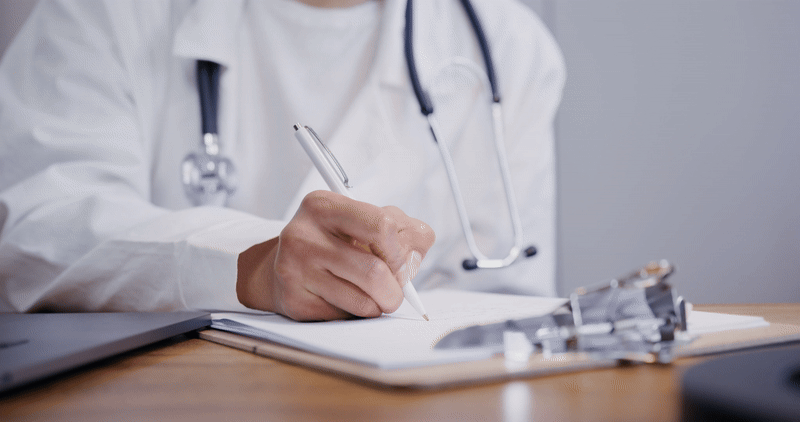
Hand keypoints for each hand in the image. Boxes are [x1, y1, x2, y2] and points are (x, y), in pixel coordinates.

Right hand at [236, 190, 434, 320]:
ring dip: (378, 305)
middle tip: (393, 291)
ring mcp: (294, 270)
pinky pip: (346, 318)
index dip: (401, 251)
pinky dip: (356, 315)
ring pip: (363, 302)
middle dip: (395, 290)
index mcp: (324, 205)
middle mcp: (303, 235)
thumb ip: (405, 231)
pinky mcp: (294, 302)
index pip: (382, 226)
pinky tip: (344, 300)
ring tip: (370, 295)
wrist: (287, 265)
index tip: (401, 262)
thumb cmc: (338, 242)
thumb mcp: (369, 222)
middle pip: (375, 272)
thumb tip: (414, 257)